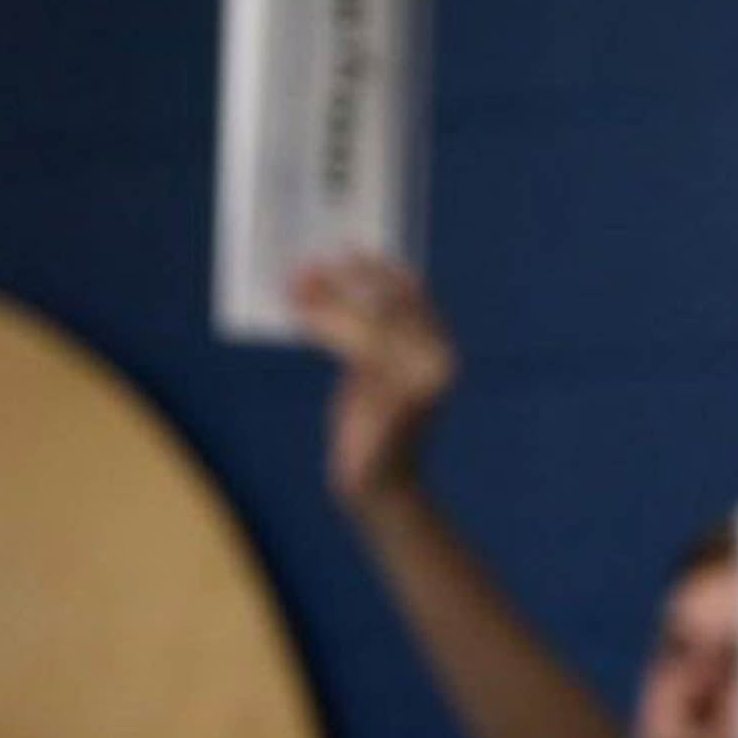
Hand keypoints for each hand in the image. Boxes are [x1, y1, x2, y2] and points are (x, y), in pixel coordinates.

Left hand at [294, 255, 456, 514]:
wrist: (378, 487)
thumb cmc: (371, 430)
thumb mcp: (372, 376)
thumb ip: (366, 339)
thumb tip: (326, 286)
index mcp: (442, 353)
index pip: (414, 296)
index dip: (381, 271)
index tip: (351, 250)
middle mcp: (440, 360)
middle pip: (388, 304)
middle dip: (346, 280)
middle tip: (309, 263)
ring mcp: (421, 378)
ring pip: (368, 321)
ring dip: (327, 299)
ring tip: (295, 283)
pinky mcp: (395, 394)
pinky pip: (354, 347)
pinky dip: (323, 325)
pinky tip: (299, 314)